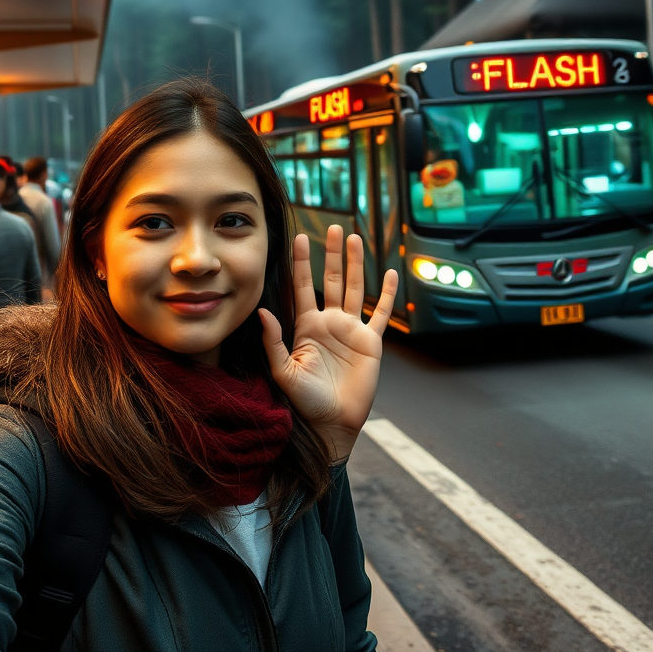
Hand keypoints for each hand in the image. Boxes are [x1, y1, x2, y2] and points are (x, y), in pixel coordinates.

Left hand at [259, 225, 397, 461]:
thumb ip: (274, 341)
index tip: (299, 238)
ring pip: (356, 289)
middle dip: (332, 254)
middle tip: (333, 227)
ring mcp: (351, 331)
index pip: (302, 287)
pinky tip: (389, 273)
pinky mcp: (371, 343)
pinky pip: (380, 314)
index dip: (301, 263)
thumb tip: (263, 312)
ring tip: (355, 239)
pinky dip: (386, 294)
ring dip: (356, 264)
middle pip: (332, 280)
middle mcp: (329, 323)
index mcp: (306, 327)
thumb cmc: (303, 402)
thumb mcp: (283, 371)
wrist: (330, 424)